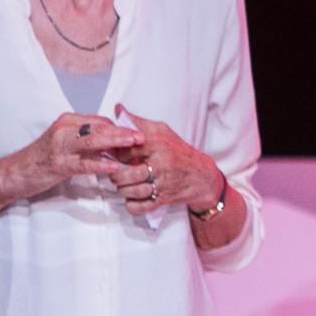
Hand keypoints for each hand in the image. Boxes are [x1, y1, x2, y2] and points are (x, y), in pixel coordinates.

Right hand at [0, 113, 142, 200]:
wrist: (16, 173)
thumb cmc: (43, 158)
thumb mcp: (65, 143)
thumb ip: (86, 140)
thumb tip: (112, 142)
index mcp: (69, 121)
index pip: (100, 121)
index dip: (119, 127)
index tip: (136, 133)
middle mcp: (65, 129)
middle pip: (99, 127)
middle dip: (122, 131)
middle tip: (141, 136)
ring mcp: (61, 146)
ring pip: (93, 141)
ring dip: (116, 143)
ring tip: (133, 146)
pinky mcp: (58, 163)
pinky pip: (83, 163)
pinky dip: (100, 164)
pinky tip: (113, 166)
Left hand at [103, 104, 223, 215]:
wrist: (201, 176)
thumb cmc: (178, 151)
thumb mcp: (161, 131)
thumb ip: (138, 122)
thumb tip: (117, 108)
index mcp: (158, 145)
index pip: (126, 150)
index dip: (116, 154)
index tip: (115, 155)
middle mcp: (160, 164)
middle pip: (126, 174)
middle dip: (115, 176)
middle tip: (115, 174)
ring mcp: (162, 183)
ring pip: (131, 191)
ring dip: (122, 190)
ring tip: (121, 185)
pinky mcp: (163, 199)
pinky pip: (140, 206)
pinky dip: (131, 205)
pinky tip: (130, 199)